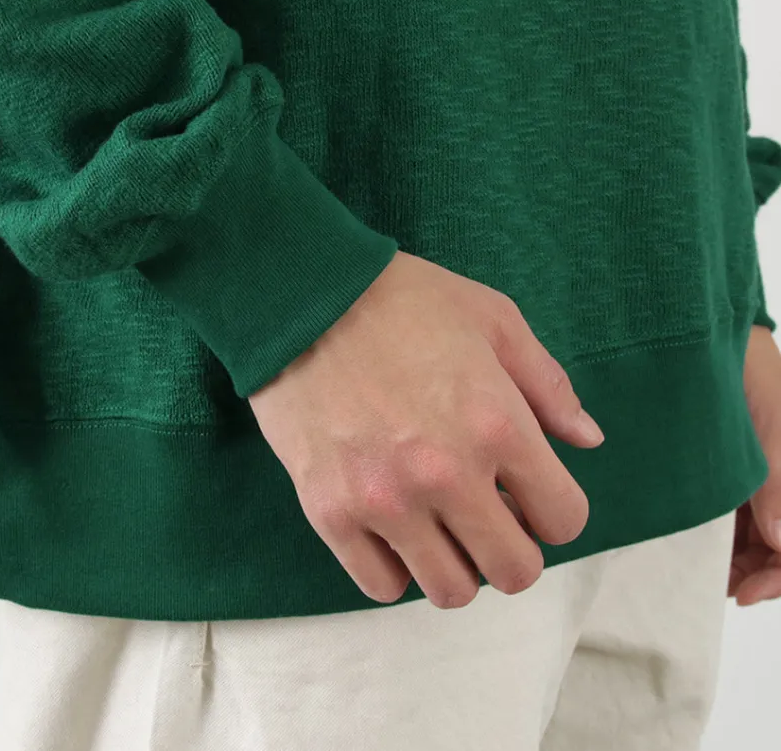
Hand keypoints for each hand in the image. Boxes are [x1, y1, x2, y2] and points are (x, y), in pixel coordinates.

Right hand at [247, 250, 603, 609]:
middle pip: (514, 572)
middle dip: (513, 549)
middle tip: (488, 516)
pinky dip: (395, 567)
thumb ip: (548, 384)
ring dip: (456, 564)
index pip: (564, 519)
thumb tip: (588, 440)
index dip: (555, 510)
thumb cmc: (402, 301)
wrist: (302, 298)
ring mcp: (385, 501)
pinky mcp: (330, 512)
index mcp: (498, 425)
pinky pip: (380, 585)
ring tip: (438, 524)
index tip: (529, 494)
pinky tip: (391, 528)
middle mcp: (447, 476)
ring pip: (450, 590)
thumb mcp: (492, 319)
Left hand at [729, 325, 780, 604]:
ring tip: (701, 569)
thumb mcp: (770, 427)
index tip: (742, 592)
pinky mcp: (732, 466)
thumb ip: (778, 484)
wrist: (706, 329)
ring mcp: (760, 474)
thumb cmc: (749, 370)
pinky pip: (734, 512)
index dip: (779, 576)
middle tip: (716, 585)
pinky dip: (721, 534)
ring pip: (759, 535)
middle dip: (757, 573)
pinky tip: (694, 543)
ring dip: (738, 558)